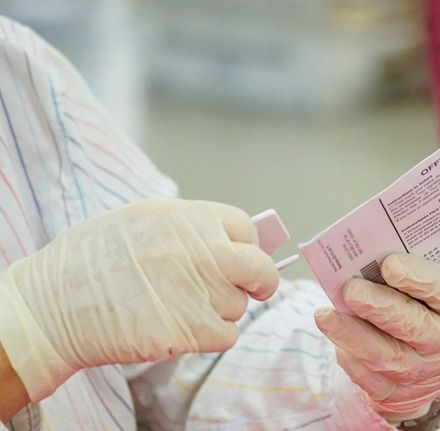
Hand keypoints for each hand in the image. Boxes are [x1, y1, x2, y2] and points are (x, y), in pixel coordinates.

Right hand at [0, 198, 278, 400]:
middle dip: (260, 280)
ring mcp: (199, 291)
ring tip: (181, 306)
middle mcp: (201, 251)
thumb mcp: (141, 219)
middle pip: (259, 267)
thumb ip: (189, 228)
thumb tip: (229, 241)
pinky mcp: (191, 330)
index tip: (240, 256)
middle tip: (255, 288)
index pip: (244, 227)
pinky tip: (181, 328)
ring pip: (238, 305)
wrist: (52, 305)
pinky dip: (211, 336)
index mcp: (187, 218)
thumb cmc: (90, 261)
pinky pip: (227, 335)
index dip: (244, 244)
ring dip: (221, 310)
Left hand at [314, 254, 439, 421]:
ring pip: (389, 357)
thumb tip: (367, 256)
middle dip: (380, 307)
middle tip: (351, 289)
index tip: (390, 264)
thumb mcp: (432, 285)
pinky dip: (351, 359)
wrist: (434, 358)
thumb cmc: (426, 305)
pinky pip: (372, 381)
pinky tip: (335, 339)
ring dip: (354, 335)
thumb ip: (409, 271)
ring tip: (326, 315)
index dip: (419, 279)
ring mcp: (426, 373)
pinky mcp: (400, 395)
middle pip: (415, 327)